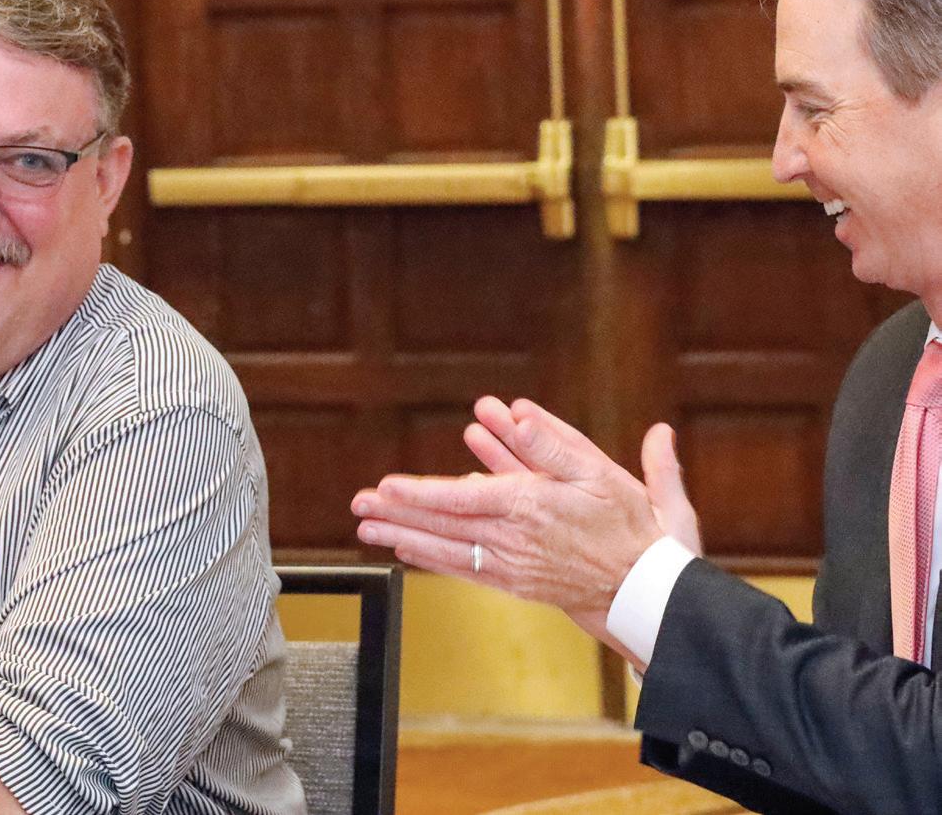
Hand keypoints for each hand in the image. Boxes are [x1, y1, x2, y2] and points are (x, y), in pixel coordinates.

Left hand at [351, 398, 693, 617]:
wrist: (643, 588)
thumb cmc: (626, 525)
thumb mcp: (598, 472)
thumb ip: (554, 444)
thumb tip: (519, 413)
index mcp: (528, 507)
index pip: (460, 500)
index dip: (420, 493)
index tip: (387, 486)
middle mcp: (511, 540)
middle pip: (441, 526)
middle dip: (396, 514)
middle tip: (359, 506)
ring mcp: (509, 565)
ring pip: (445, 550)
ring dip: (402, 537)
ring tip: (367, 528)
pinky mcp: (512, 583)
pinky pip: (462, 570)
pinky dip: (430, 559)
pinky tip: (406, 548)